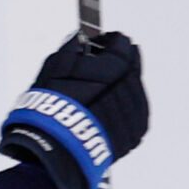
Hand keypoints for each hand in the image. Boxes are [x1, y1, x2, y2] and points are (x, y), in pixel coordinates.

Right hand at [0, 31, 147, 188]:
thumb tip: (80, 37)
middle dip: (116, 64)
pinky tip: (102, 115)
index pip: (121, 43)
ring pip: (133, 88)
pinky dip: (121, 109)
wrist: (56, 151)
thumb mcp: (54, 68)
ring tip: (95, 99)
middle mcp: (133, 85)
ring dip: (119, 88)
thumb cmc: (51, 107)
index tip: (94, 50)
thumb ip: (71, 47)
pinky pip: (133, 112)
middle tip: (95, 74)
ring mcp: (136, 110)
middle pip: (131, 64)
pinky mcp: (135, 132)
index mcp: (117, 65)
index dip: (106, 43)